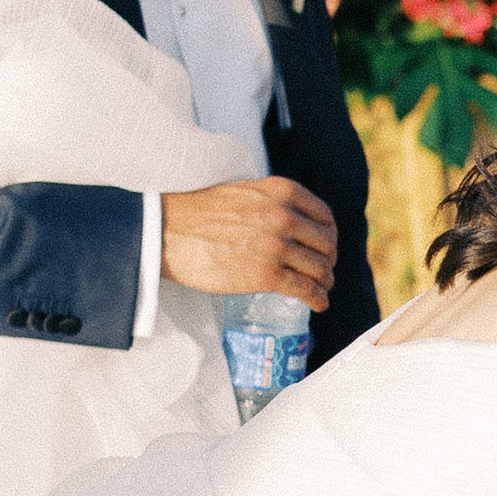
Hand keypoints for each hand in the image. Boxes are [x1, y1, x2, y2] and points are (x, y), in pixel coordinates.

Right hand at [160, 178, 336, 306]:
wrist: (167, 231)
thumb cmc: (199, 213)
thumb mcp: (245, 192)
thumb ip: (272, 202)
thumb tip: (292, 221)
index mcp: (282, 192)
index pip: (325, 216)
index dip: (329, 235)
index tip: (325, 246)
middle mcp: (284, 216)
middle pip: (325, 244)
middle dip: (328, 261)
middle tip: (323, 271)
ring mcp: (277, 246)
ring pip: (319, 268)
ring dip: (324, 281)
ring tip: (321, 289)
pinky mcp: (266, 275)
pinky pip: (304, 289)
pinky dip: (317, 299)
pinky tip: (317, 303)